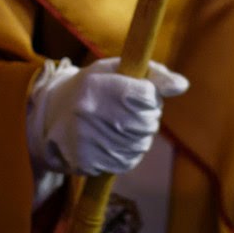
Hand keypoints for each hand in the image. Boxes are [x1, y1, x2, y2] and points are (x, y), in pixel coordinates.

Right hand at [25, 57, 188, 179]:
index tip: (139, 94)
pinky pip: (127, 162)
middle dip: (147, 117)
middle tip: (129, 111)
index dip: (150, 96)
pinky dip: (128, 153)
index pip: (147, 95)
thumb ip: (152, 74)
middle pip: (147, 122)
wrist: (50, 118)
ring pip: (141, 144)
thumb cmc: (92, 88)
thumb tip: (183, 85)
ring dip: (139, 136)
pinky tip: (113, 141)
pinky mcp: (88, 162)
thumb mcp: (116, 70)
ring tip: (119, 125)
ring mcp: (88, 140)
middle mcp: (91, 113)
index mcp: (98, 85)